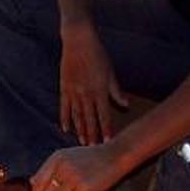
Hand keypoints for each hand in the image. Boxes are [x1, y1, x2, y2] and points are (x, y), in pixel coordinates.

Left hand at [30, 144, 126, 190]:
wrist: (114, 155)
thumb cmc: (90, 157)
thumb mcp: (67, 156)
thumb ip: (49, 169)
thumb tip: (31, 182)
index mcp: (57, 158)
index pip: (38, 180)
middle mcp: (63, 166)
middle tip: (67, 189)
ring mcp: (73, 177)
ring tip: (77, 188)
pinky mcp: (84, 187)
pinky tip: (85, 188)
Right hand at [59, 25, 126, 144]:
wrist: (78, 41)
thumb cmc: (97, 54)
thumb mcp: (110, 72)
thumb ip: (116, 90)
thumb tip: (125, 104)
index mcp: (100, 90)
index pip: (104, 115)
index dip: (106, 129)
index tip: (108, 141)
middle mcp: (86, 93)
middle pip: (90, 119)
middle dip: (93, 134)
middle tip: (94, 149)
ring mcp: (74, 92)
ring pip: (77, 116)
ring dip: (80, 130)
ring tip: (82, 143)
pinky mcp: (64, 88)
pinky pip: (64, 107)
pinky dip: (65, 119)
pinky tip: (66, 129)